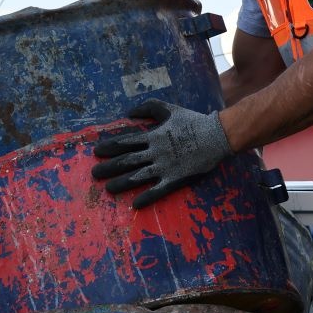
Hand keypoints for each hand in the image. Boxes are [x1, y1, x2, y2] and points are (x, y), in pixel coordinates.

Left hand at [91, 100, 232, 207]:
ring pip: (138, 176)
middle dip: (109, 167)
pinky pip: (158, 190)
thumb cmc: (193, 121)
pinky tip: (135, 205)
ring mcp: (164, 167)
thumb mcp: (169, 109)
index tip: (97, 152)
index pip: (126, 142)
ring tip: (108, 189)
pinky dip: (146, 197)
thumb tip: (129, 113)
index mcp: (153, 136)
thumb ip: (149, 108)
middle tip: (94, 174)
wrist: (217, 136)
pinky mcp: (175, 179)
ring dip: (121, 183)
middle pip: (127, 161)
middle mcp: (155, 152)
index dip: (109, 147)